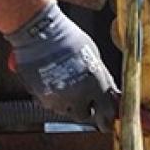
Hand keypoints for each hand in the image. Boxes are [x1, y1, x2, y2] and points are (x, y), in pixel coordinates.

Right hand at [6, 0, 119, 129]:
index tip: (106, 116)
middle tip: (82, 98)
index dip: (108, 115)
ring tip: (63, 83)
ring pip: (65, 110)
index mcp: (96, 84)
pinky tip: (51, 82)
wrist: (40, 33)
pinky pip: (49, 104)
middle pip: (84, 115)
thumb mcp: (94, 55)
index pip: (108, 112)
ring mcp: (58, 98)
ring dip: (66, 102)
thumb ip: (101, 76)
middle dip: (84, 108)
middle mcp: (78, 96)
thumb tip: (108, 90)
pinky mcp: (41, 97)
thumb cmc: (68, 38)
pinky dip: (51, 97)